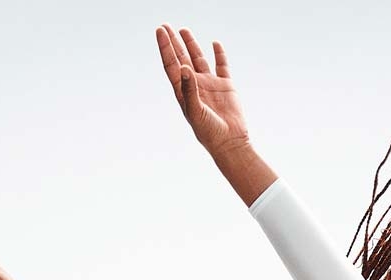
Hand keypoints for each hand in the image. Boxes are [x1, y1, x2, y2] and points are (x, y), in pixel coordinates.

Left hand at [154, 24, 248, 153]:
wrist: (229, 142)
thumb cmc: (208, 131)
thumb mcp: (194, 111)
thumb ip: (189, 89)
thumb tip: (185, 67)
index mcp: (183, 90)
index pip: (171, 64)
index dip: (165, 47)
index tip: (160, 31)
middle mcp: (195, 84)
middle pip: (181, 58)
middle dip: (173, 42)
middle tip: (165, 26)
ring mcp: (210, 84)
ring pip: (199, 59)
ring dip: (191, 45)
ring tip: (183, 30)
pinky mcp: (226, 86)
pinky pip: (222, 66)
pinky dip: (219, 54)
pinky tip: (215, 44)